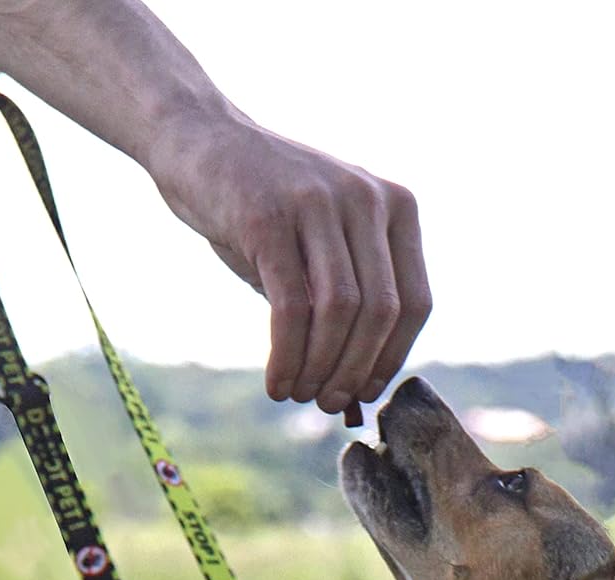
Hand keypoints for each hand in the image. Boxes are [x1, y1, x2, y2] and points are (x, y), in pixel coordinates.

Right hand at [149, 107, 431, 420]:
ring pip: (340, 313)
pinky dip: (288, 357)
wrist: (198, 139)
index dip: (392, 358)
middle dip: (354, 371)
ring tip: (299, 396)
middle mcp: (366, 199)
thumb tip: (358, 390)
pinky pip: (292, 307)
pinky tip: (277, 383)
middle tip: (328, 404)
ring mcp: (318, 202)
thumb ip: (350, 298)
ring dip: (321, 369)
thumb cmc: (265, 209)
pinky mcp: (269, 217)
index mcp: (396, 205)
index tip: (366, 392)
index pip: (415, 302)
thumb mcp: (324, 243)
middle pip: (380, 313)